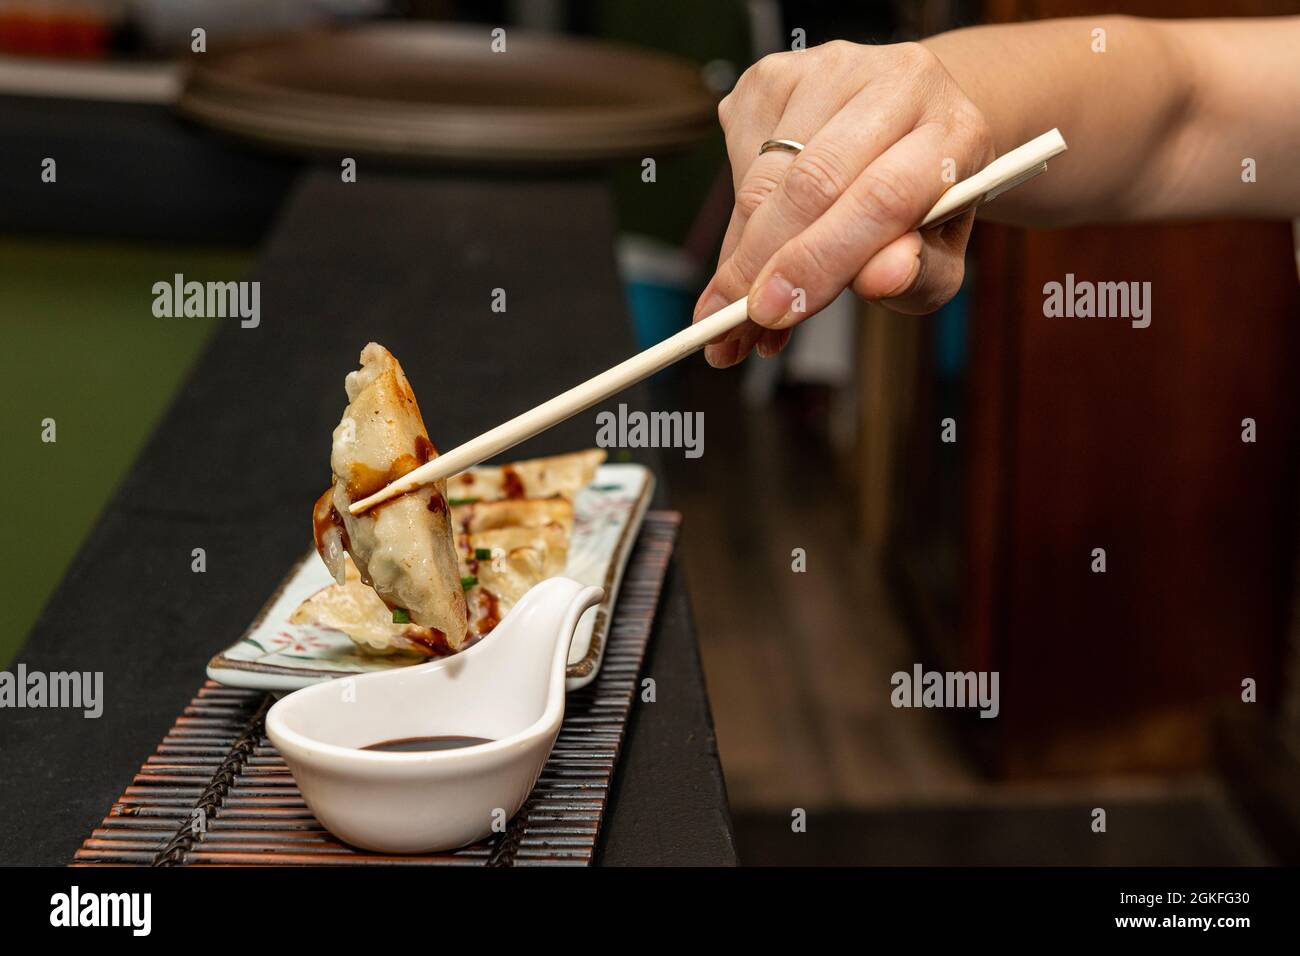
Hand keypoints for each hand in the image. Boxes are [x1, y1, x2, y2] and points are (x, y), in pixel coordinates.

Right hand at [695, 40, 993, 366]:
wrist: (907, 134)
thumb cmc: (923, 208)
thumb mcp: (937, 259)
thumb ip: (917, 276)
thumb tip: (879, 278)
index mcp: (955, 131)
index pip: (884, 197)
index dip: (821, 259)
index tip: (771, 312)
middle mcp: (898, 82)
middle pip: (814, 182)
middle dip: (762, 262)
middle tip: (729, 325)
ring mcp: (832, 67)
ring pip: (765, 175)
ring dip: (739, 251)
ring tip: (732, 307)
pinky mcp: (778, 73)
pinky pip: (738, 158)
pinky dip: (735, 219)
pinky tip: (751, 246)